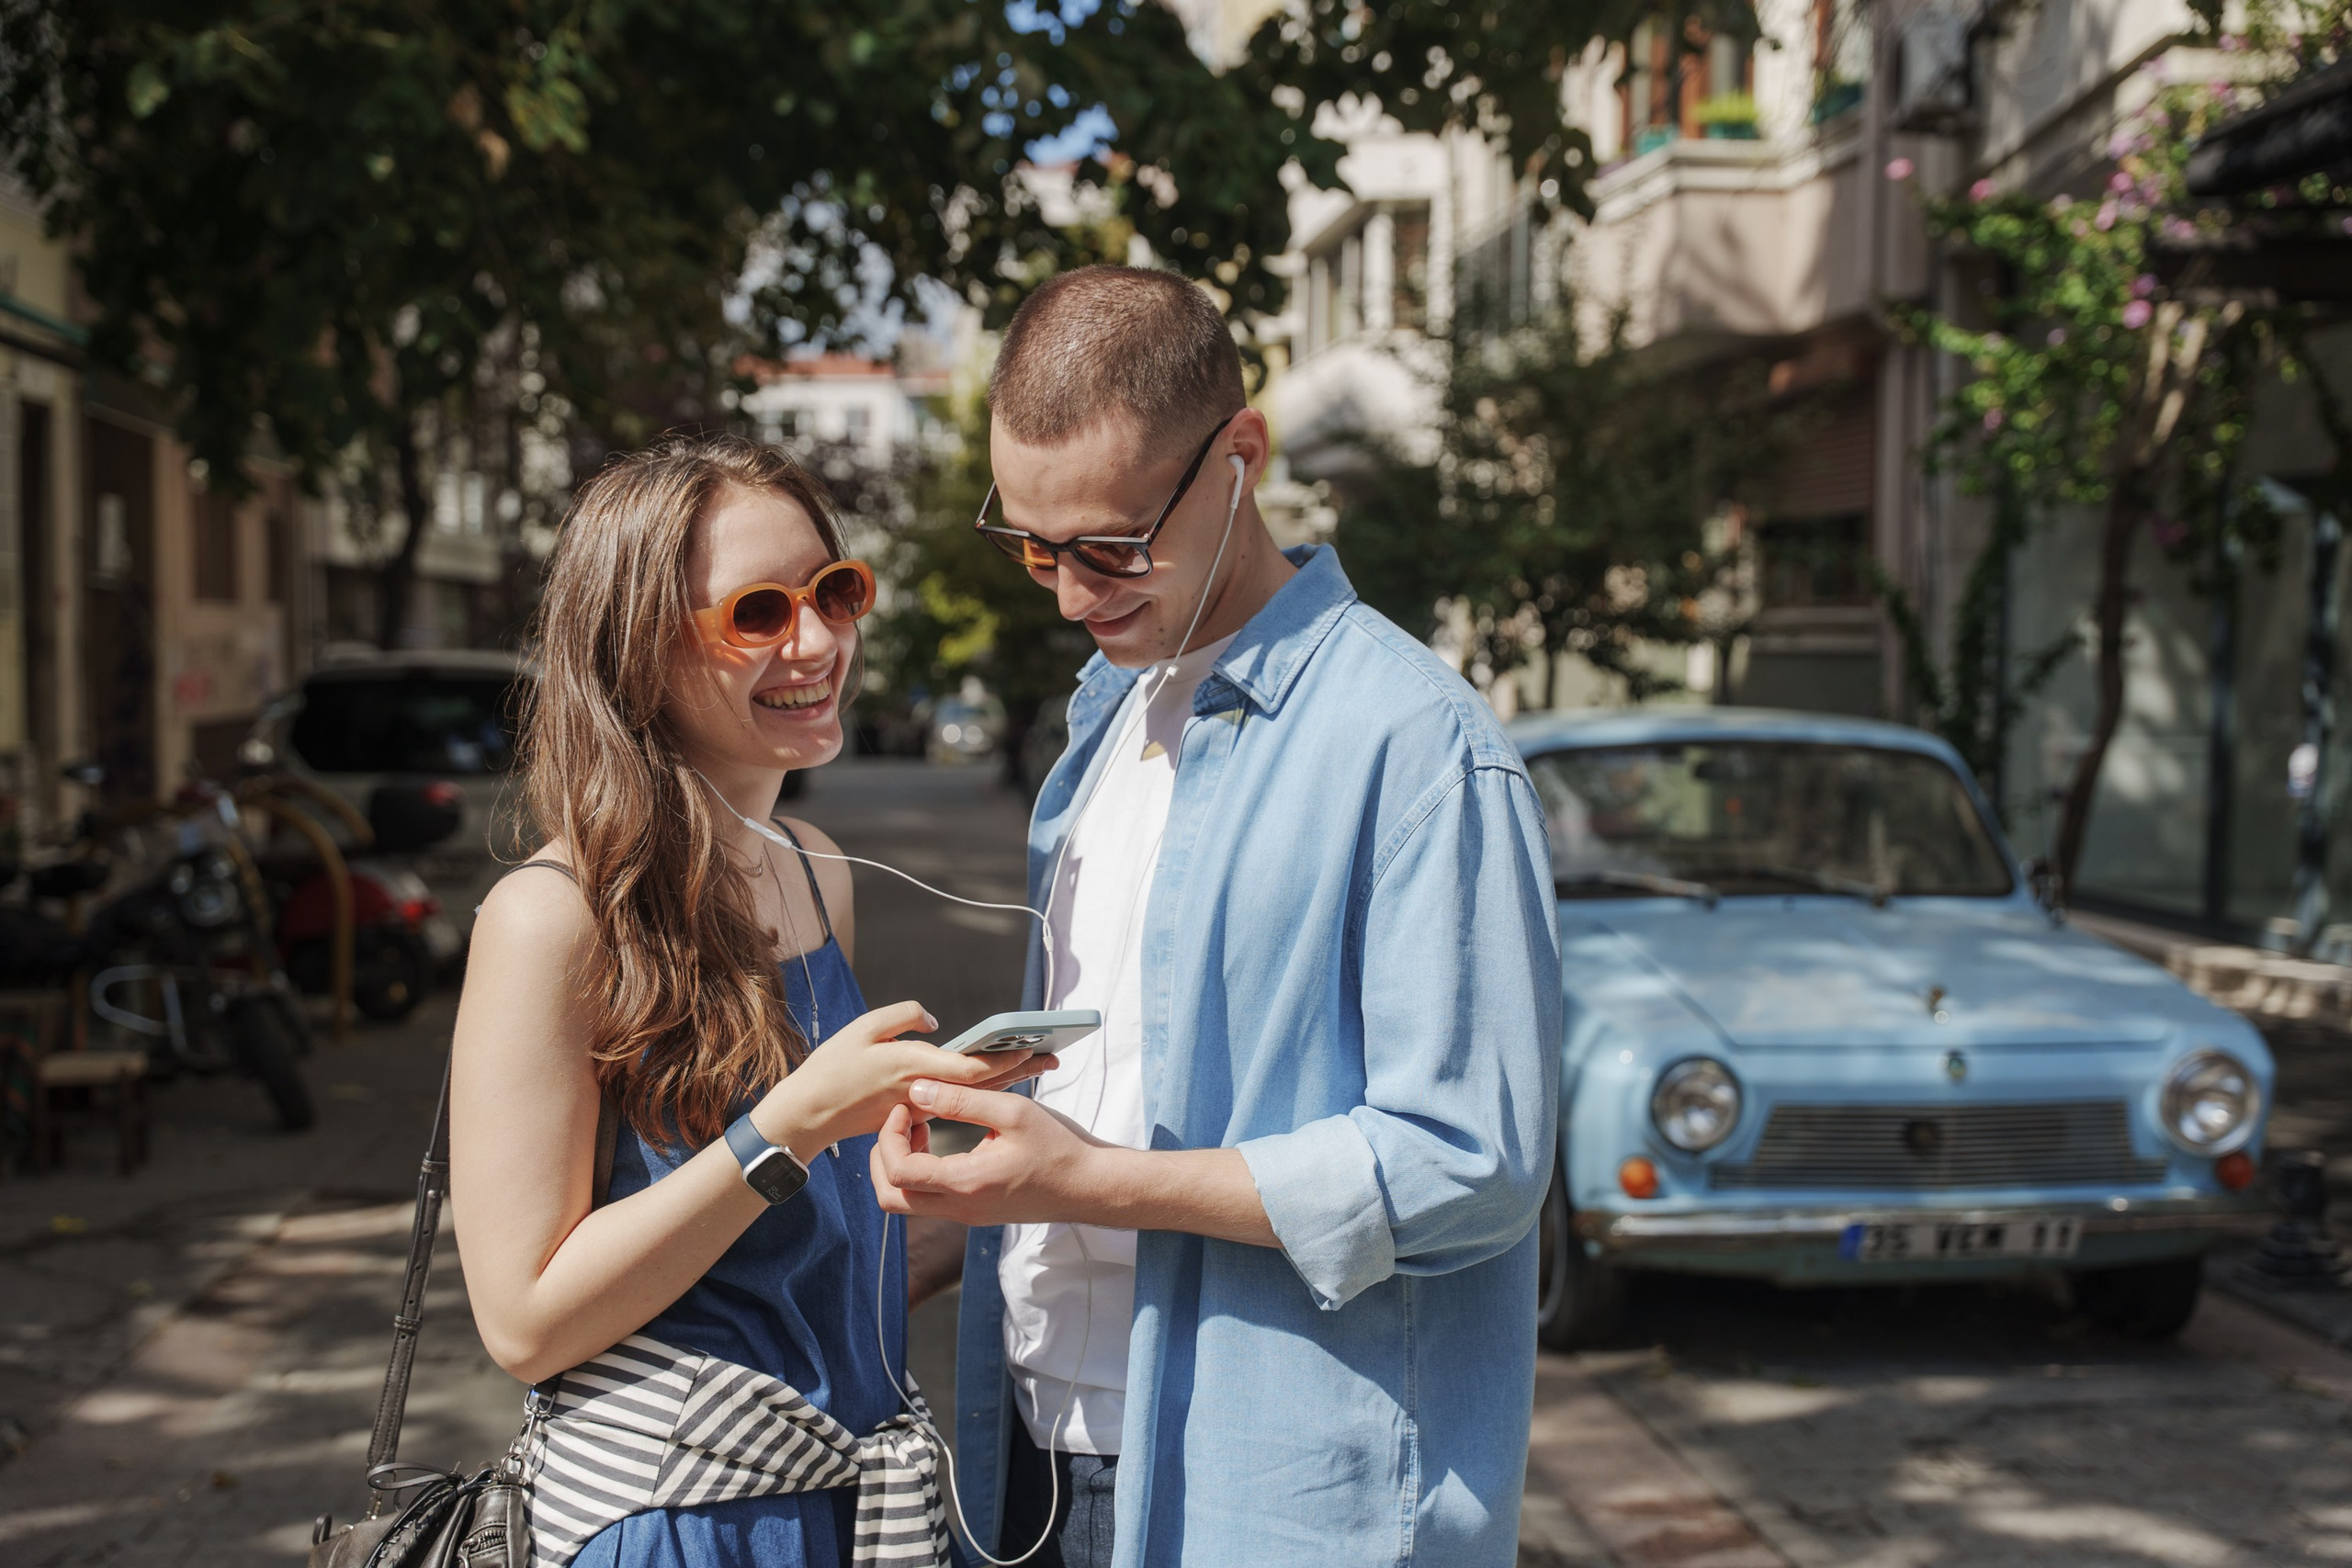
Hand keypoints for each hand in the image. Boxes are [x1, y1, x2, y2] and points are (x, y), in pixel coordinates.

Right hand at [754, 1003, 1053, 1159]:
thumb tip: (937, 1023)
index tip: (1033, 1048)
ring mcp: (921, 1107)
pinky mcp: (913, 1115)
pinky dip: (979, 1089)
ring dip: (1004, 1078)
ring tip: (1036, 1061)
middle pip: (983, 1084)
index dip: (1005, 1059)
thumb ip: (905, 1017)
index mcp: (915, 1069)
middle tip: (1053, 1057)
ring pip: (972, 1094)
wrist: (809, 1114)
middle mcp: (924, 1092)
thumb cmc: (833, 1067)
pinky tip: (996, 1075)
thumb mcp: (866, 1027)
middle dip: (1021, 1069)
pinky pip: (955, 1100)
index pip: (971, 1069)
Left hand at [869, 1078, 1114, 1225]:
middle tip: (903, 1122)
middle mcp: (960, 1208)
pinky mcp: (973, 1212)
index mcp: (965, 1183)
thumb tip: (917, 1090)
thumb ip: (962, 1101)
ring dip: (900, 1164)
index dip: (890, 1135)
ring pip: (906, 1202)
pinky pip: (928, 1199)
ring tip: (922, 1127)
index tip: (907, 1105)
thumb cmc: (1058, 1148)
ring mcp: (966, 1214)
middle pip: (890, 1198)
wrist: (1089, 1186)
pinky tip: (940, 1141)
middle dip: (884, 1156)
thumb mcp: (1012, 1112)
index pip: (898, 1171)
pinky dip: (920, 1172)